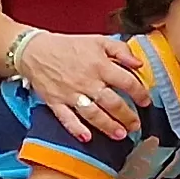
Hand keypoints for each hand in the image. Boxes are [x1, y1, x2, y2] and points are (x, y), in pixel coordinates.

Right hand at [16, 32, 145, 141]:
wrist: (34, 50)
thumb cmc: (69, 46)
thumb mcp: (98, 41)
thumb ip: (121, 50)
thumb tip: (139, 64)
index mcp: (100, 66)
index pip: (127, 83)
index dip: (140, 93)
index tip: (146, 102)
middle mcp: (87, 82)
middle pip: (112, 103)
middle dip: (127, 116)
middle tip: (136, 126)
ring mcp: (70, 94)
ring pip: (93, 114)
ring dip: (108, 126)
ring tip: (121, 135)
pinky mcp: (55, 102)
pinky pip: (66, 118)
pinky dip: (76, 129)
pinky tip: (87, 137)